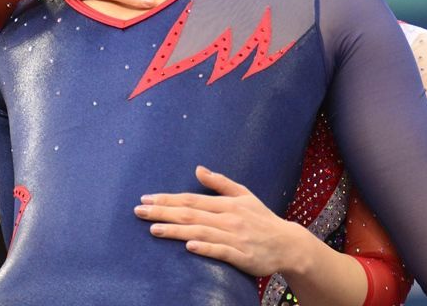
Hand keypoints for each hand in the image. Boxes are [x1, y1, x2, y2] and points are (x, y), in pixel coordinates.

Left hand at [134, 165, 300, 276]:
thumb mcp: (244, 194)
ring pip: (201, 232)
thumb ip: (220, 182)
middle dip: (163, 212)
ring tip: (153, 229)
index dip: (167, 199)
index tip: (146, 198)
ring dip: (176, 231)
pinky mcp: (242, 256)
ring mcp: (235, 237)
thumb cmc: (262, 219)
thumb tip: (198, 169)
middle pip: (190, 214)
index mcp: (227, 203)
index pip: (191, 200)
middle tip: (139, 211)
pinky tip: (189, 246)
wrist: (287, 244)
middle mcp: (228, 218)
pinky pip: (221, 251)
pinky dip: (205, 247)